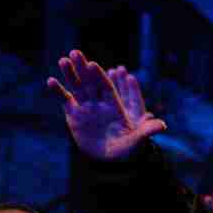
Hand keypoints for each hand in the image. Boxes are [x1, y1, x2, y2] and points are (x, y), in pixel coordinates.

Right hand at [46, 50, 165, 160]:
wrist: (111, 159)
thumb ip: (146, 131)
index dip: (100, 77)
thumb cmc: (128, 150)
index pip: (107, 88)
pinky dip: (58, 91)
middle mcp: (100, 103)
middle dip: (83, 68)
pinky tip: (50, 80)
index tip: (92, 65)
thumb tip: (163, 126)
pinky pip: (66, 100)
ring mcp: (87, 107)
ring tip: (62, 60)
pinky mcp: (74, 115)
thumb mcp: (138, 141)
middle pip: (91, 83)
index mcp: (115, 106)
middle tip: (75, 52)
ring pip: (77, 87)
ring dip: (70, 74)